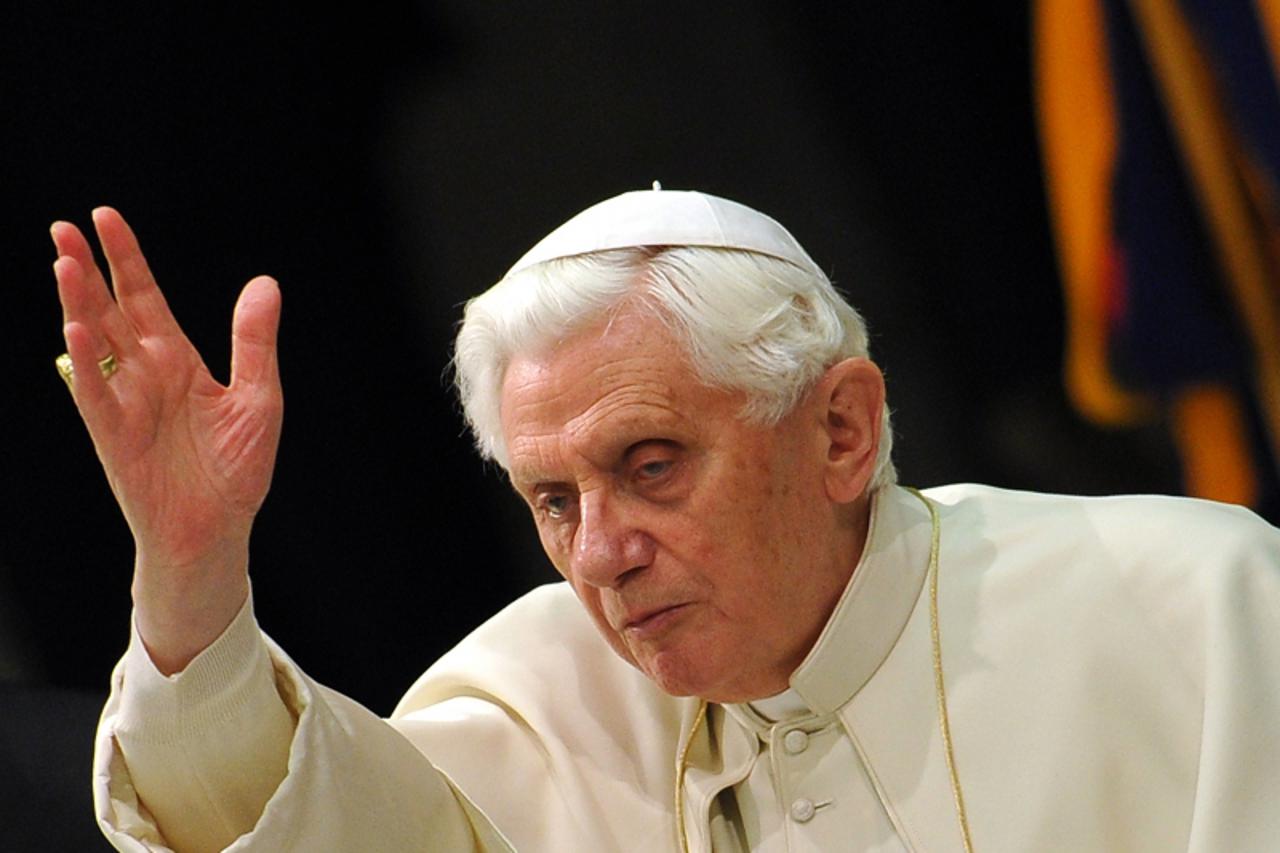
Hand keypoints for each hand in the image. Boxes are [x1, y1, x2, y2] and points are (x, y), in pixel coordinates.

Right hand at [53, 208, 282, 672]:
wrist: (217, 530)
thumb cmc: (235, 468)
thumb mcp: (259, 396)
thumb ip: (254, 341)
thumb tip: (265, 283)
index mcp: (176, 359)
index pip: (143, 297)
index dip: (126, 257)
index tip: (104, 215)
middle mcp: (143, 374)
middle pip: (109, 310)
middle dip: (87, 269)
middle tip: (64, 227)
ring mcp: (124, 403)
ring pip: (93, 344)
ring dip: (78, 304)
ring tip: (64, 262)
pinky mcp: (115, 437)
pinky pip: (94, 395)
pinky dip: (84, 363)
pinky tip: (74, 329)